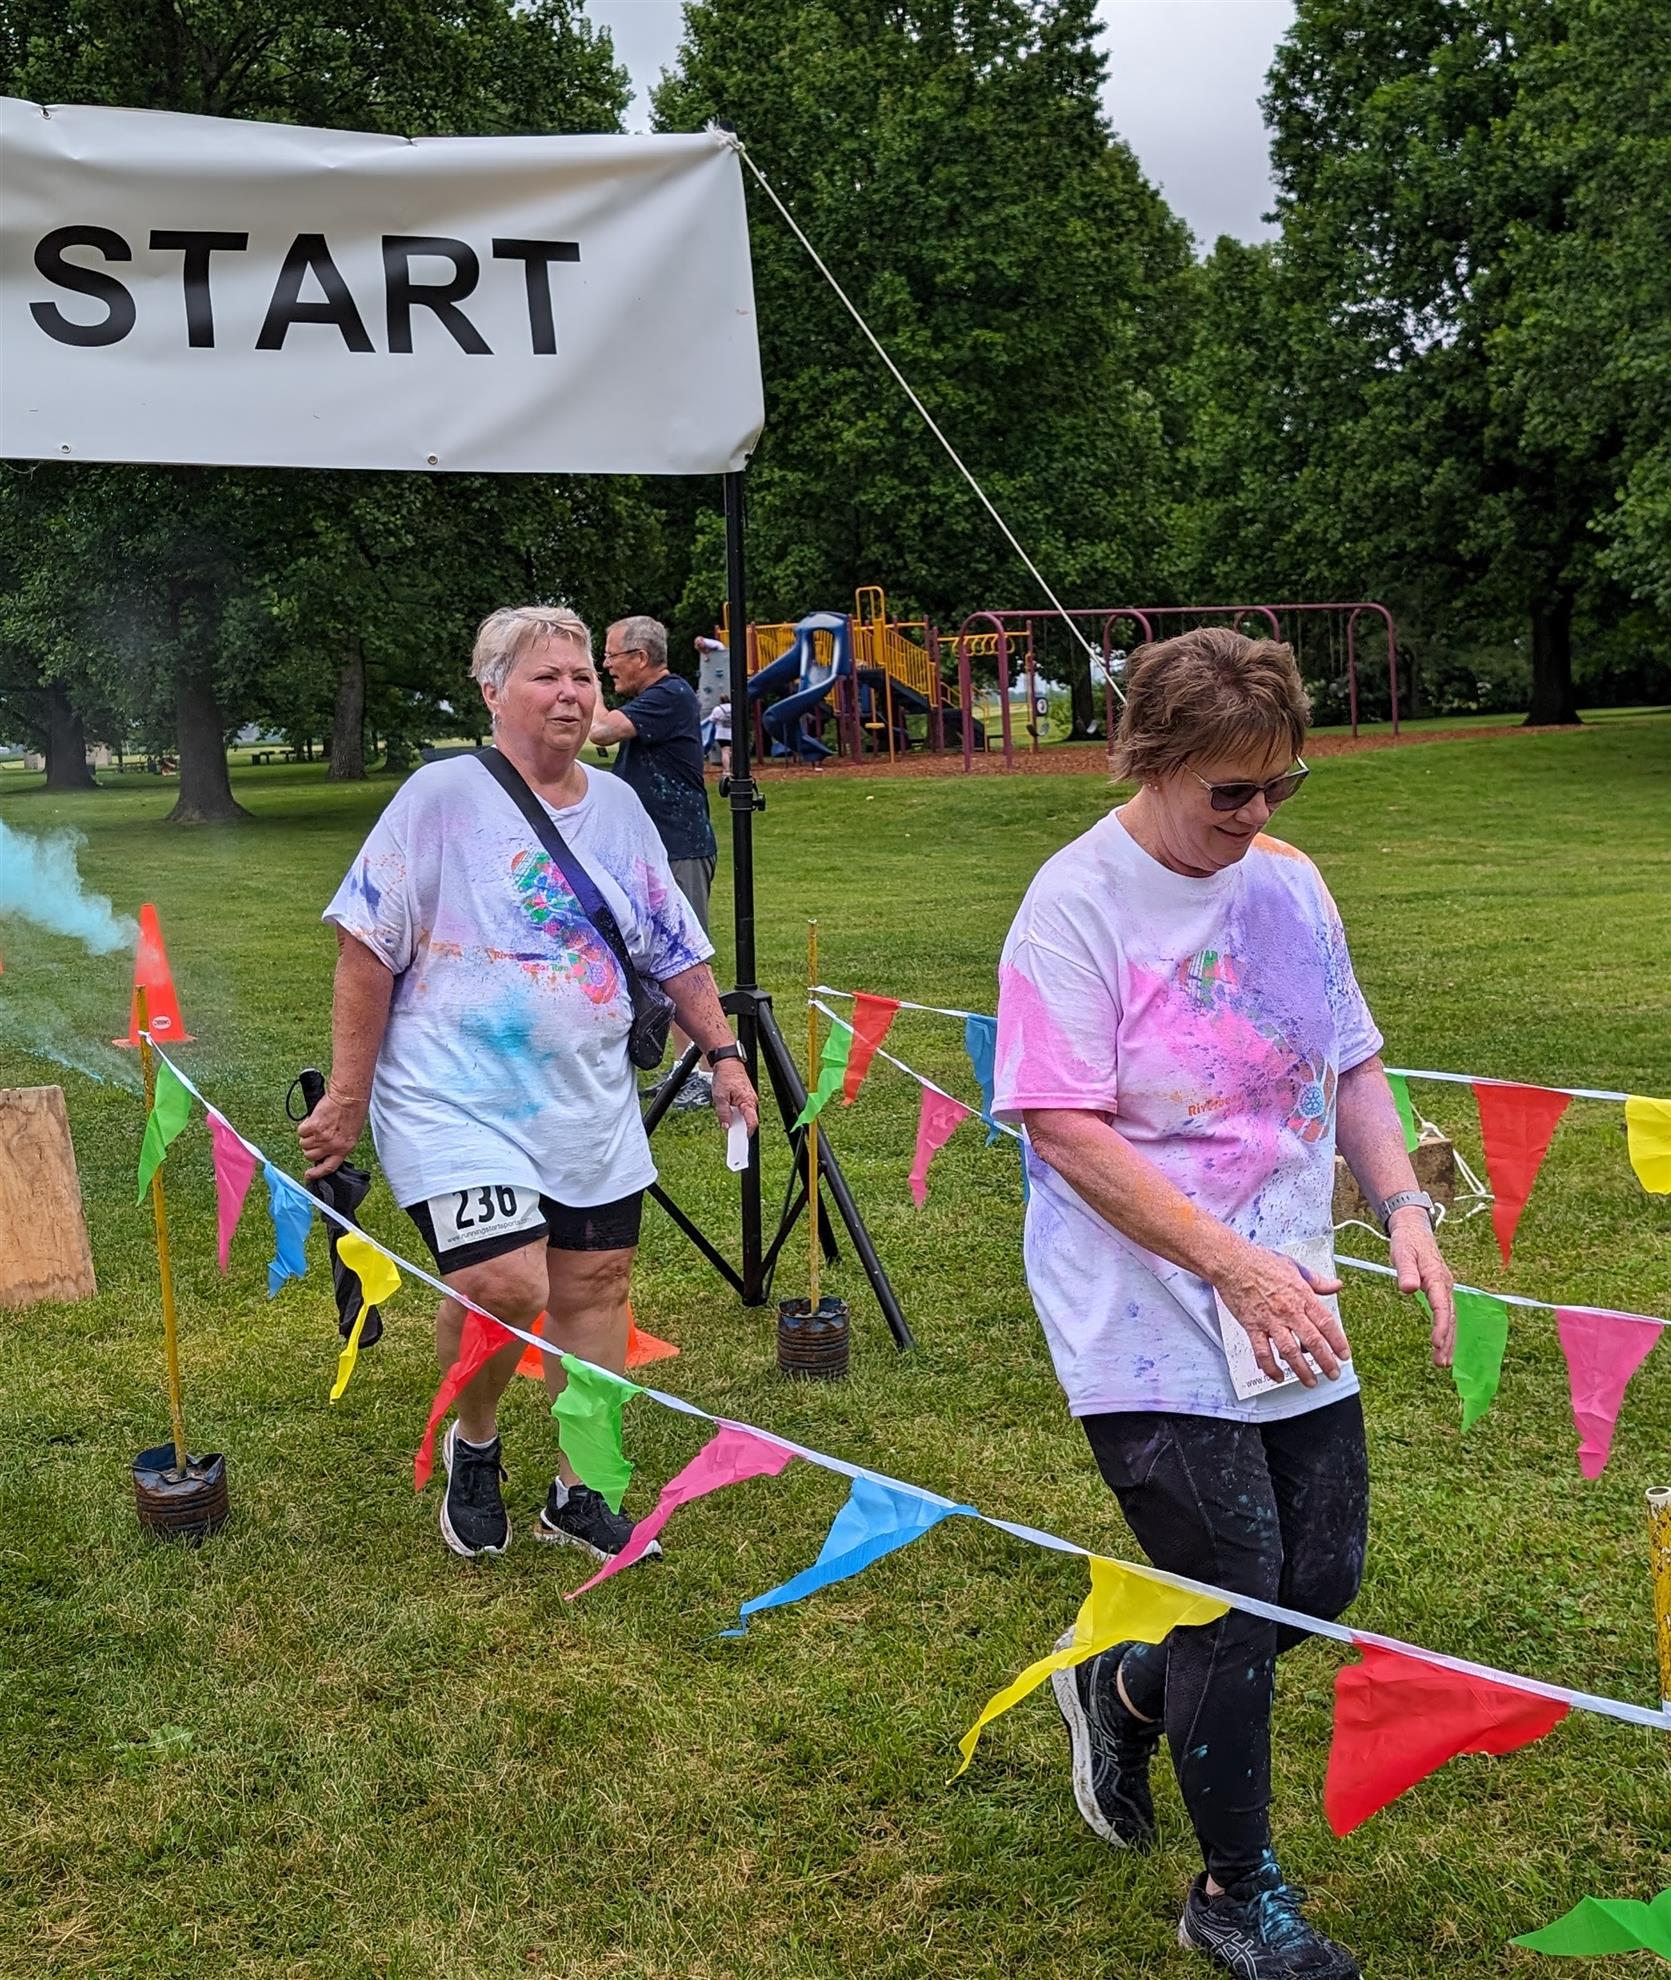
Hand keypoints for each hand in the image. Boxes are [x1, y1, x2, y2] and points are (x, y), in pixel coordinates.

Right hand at [298, 1085, 366, 1178]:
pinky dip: (304, 1126)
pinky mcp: (313, 1127)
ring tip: (317, 1126)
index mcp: (344, 1149)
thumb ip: (339, 1144)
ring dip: (307, 1136)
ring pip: (304, 1144)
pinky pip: (301, 1131)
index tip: (308, 1175)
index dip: (317, 1174)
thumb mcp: (350, 1134)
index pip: (329, 1167)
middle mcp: (332, 1146)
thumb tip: (325, 1150)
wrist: (348, 1097)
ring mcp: (321, 1137)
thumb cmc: (353, 1112)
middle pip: (310, 1155)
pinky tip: (313, 1119)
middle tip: (314, 1137)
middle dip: (310, 1148)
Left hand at [709, 1056, 758, 1134]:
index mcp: (748, 1102)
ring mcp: (749, 1100)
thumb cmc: (725, 1077)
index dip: (746, 1133)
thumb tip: (726, 1126)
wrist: (728, 1063)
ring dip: (737, 1121)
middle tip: (731, 1136)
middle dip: (739, 1129)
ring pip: (744, 1117)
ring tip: (727, 1123)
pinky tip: (729, 1115)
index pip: (752, 1122)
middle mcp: (751, 1102)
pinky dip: (736, 1115)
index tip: (740, 1142)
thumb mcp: (720, 1097)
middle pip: (748, 1121)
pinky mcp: (745, 1099)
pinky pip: (742, 1111)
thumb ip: (723, 1113)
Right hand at [1214, 1243, 1350, 1386]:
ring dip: (1302, 1370)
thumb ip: (1317, 1280)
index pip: (1326, 1323)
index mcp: (1302, 1296)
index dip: (1338, 1342)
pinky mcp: (1252, 1326)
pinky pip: (1262, 1352)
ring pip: (1290, 1351)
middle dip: (1326, 1361)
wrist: (1232, 1263)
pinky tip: (1277, 1376)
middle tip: (1333, 1373)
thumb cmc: (1260, 1262)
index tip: (1344, 1354)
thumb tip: (1335, 1285)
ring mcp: (1270, 1320)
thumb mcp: (1294, 1267)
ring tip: (1310, 1381)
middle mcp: (1289, 1311)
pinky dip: (1270, 1367)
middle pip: (1313, 1341)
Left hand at [1390, 1207, 1454, 1365]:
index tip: (1436, 1342)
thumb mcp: (1402, 1253)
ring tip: (1443, 1363)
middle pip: (1450, 1317)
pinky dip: (1446, 1331)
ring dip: (1448, 1341)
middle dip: (1448, 1341)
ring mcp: (1444, 1289)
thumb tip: (1408, 1288)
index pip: (1442, 1306)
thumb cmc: (1407, 1242)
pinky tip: (1442, 1346)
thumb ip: (1406, 1271)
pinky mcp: (1440, 1292)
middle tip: (1442, 1363)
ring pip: (1450, 1318)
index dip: (1441, 1325)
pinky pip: (1446, 1315)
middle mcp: (1445, 1285)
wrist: (1414, 1230)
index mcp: (1437, 1277)